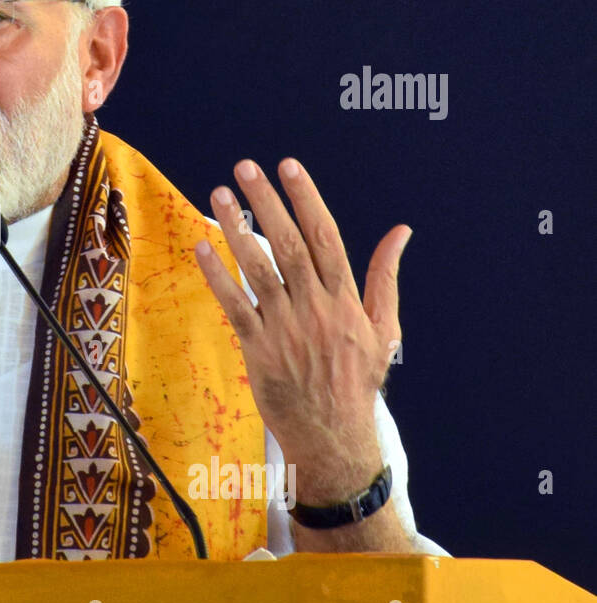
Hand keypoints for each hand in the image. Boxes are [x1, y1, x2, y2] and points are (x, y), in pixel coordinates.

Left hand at [193, 158, 411, 502]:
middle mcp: (316, 309)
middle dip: (266, 202)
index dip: (306, 198)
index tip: (288, 166)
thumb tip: (401, 232)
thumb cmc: (357, 380)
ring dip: (235, 229)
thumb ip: (384, 276)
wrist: (335, 436)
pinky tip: (201, 248)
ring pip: (257, 269)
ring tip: (219, 194)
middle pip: (287, 244)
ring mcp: (285, 329)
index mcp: (346, 300)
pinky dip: (217, 276)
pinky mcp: (258, 350)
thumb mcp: (383, 328)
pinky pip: (234, 306)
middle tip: (244, 168)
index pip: (324, 236)